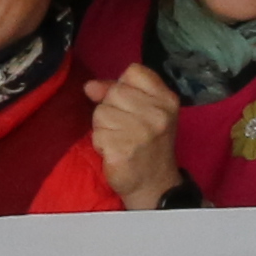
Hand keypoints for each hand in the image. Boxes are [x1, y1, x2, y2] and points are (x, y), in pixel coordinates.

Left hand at [87, 63, 179, 210]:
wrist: (154, 184)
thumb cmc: (148, 144)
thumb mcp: (144, 112)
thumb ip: (116, 92)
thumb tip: (89, 86)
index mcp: (166, 100)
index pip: (134, 71)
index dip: (123, 84)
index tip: (129, 104)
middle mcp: (157, 114)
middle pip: (115, 91)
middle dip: (111, 108)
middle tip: (125, 128)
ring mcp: (141, 132)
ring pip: (101, 112)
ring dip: (104, 127)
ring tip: (120, 140)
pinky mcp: (123, 149)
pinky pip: (97, 134)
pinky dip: (101, 144)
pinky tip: (114, 152)